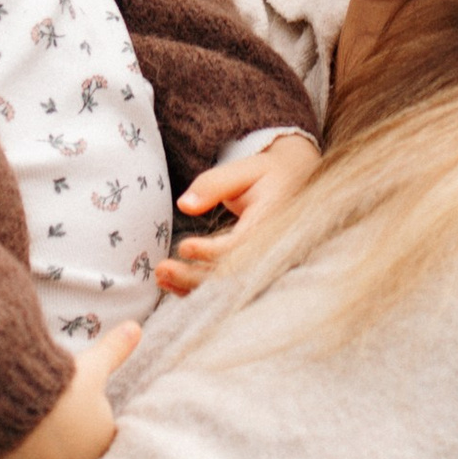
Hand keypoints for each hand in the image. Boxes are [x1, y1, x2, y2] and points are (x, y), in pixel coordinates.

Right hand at [0, 318, 140, 458]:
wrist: (11, 402)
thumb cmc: (60, 386)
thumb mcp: (91, 365)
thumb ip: (115, 350)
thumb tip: (136, 327)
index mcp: (101, 439)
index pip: (99, 428)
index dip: (84, 412)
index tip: (69, 399)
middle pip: (74, 446)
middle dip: (63, 432)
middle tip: (47, 409)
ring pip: (47, 458)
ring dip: (40, 445)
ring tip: (26, 420)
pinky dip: (17, 455)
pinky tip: (9, 434)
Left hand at [155, 130, 317, 294]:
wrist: (296, 181)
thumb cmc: (266, 174)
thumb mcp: (243, 170)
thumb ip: (213, 184)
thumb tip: (184, 205)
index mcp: (270, 222)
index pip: (240, 247)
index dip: (211, 251)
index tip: (184, 247)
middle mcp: (270, 249)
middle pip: (231, 275)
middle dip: (194, 276)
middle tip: (161, 269)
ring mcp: (264, 262)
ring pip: (227, 286)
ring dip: (191, 286)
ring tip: (161, 277)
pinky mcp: (254, 268)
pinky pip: (226, 286)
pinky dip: (198, 288)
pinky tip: (172, 284)